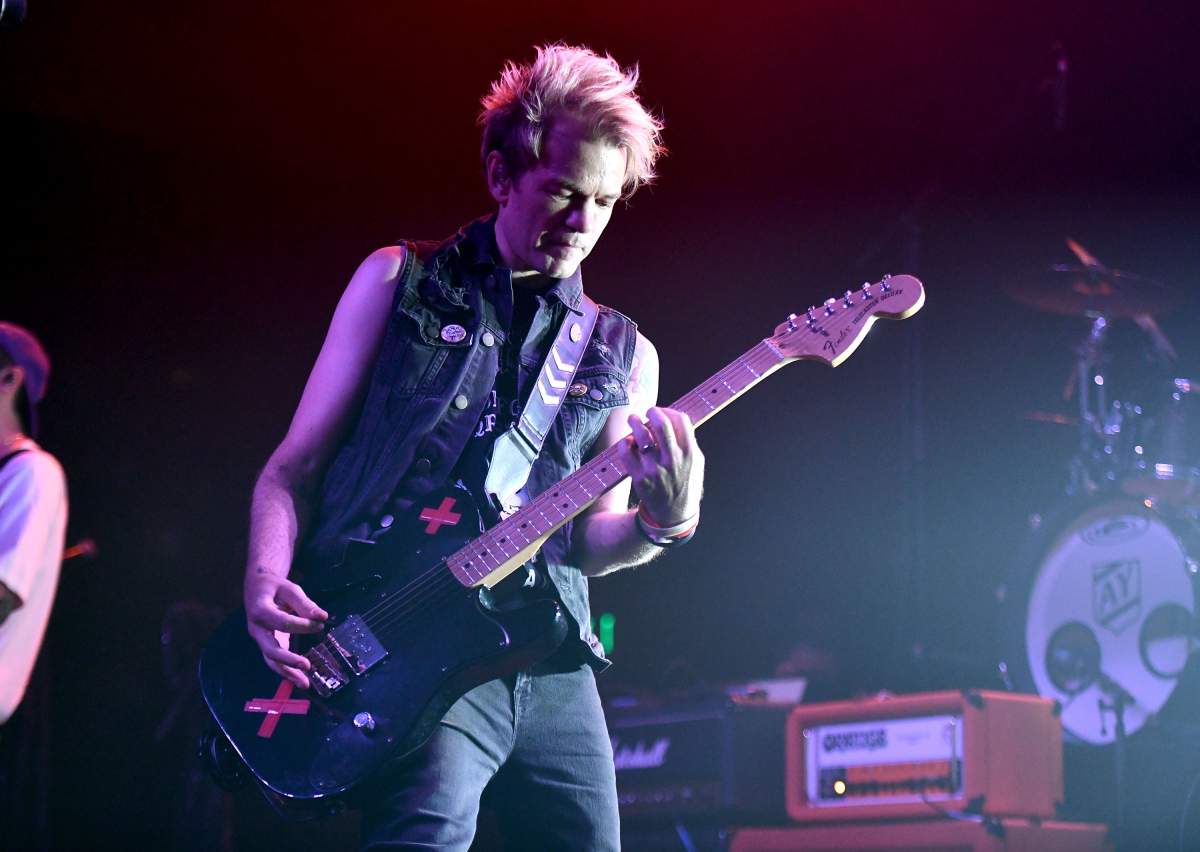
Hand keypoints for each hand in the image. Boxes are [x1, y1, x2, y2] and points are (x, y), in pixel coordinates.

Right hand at [244, 568, 327, 688]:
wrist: (257, 588)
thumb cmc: (274, 587)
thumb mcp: (290, 588)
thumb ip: (305, 604)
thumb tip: (322, 616)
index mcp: (260, 610)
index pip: (282, 622)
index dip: (302, 625)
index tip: (320, 624)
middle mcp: (256, 629)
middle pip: (270, 649)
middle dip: (288, 660)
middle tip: (306, 666)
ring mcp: (260, 639)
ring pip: (271, 660)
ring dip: (287, 673)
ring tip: (305, 684)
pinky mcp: (266, 644)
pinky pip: (274, 660)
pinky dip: (287, 671)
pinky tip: (300, 680)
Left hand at [620, 407, 704, 525]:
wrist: (673, 515)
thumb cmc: (685, 485)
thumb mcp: (696, 464)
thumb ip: (690, 442)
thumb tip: (677, 419)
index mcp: (690, 454)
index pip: (680, 420)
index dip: (669, 411)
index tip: (663, 412)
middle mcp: (673, 460)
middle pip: (661, 424)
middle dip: (653, 412)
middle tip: (648, 412)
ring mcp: (655, 469)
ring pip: (641, 436)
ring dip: (635, 423)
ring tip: (633, 420)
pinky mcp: (639, 478)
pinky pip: (626, 453)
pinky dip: (624, 443)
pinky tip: (627, 441)